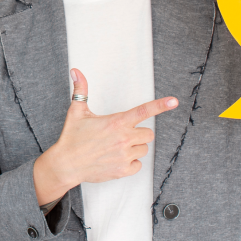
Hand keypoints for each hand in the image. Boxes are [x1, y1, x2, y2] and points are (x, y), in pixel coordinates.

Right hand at [32, 68, 177, 204]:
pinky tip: (117, 159)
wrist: (66, 164)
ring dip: (134, 148)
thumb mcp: (76, 111)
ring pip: (143, 149)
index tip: (174, 101)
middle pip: (148, 134)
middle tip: (122, 135)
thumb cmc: (71, 137)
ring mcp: (124, 155)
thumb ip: (81, 90)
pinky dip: (131, 162)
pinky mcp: (123, 170)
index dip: (161, 105)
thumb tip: (76, 71)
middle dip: (138, 133)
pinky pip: (138, 165)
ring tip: (116, 148)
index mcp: (116, 122)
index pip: (143, 111)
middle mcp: (123, 138)